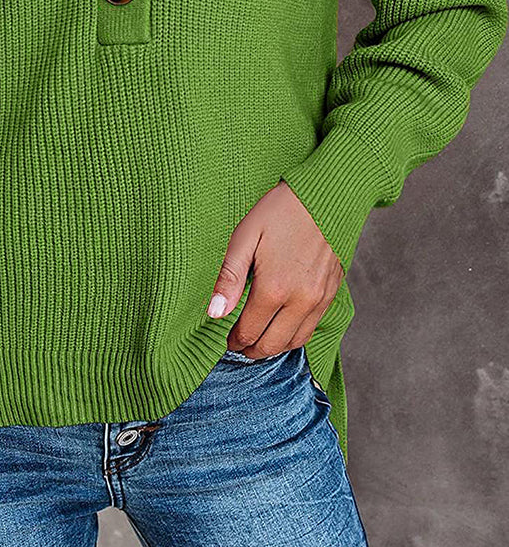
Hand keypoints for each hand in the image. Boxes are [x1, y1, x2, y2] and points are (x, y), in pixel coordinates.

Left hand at [207, 180, 343, 354]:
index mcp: (274, 289)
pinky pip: (312, 327)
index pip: (249, 331)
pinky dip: (295, 336)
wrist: (323, 195)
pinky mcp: (331, 293)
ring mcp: (319, 299)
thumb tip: (215, 313)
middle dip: (252, 350)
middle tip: (239, 346)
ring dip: (274, 347)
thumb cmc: (279, 212)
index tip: (226, 340)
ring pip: (295, 341)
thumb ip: (229, 279)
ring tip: (258, 341)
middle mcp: (300, 301)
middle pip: (272, 344)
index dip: (234, 340)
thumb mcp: (244, 238)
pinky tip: (283, 327)